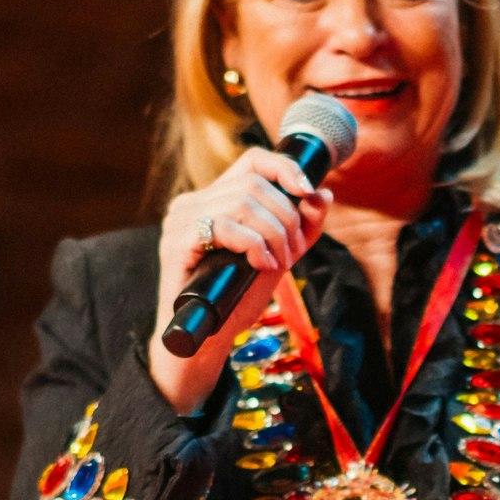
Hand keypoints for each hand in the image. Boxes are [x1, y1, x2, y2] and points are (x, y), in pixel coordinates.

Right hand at [150, 147, 332, 412]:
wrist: (204, 339)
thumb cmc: (236, 297)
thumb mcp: (278, 255)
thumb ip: (300, 226)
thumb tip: (323, 194)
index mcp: (213, 198)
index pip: (252, 160)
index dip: (284, 167)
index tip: (307, 191)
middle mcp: (192, 202)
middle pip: (254, 184)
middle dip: (287, 217)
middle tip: (294, 252)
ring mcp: (180, 220)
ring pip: (243, 201)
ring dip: (275, 233)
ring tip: (279, 261)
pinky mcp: (176, 242)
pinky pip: (225, 226)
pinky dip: (254, 245)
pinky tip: (262, 265)